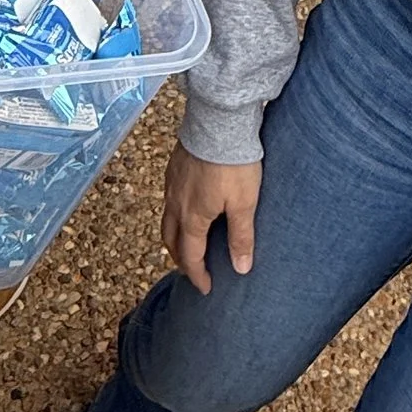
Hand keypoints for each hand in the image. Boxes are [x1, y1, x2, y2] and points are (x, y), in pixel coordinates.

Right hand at [162, 143, 259, 293]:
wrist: (218, 122)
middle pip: (171, 241)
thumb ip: (241, 237)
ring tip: (188, 243)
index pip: (191, 256)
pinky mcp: (174, 167)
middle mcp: (176, 204)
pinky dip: (174, 214)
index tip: (206, 289)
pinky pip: (168, 199)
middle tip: (193, 270)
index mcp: (193, 218)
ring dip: (175, 237)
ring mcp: (172, 184)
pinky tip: (187, 208)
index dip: (198, 276)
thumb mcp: (244, 203)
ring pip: (166, 220)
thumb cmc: (233, 163)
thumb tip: (241, 269)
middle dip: (181, 259)